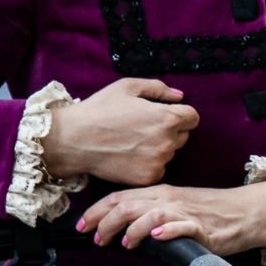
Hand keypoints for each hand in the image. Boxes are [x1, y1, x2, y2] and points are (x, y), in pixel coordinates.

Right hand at [46, 78, 196, 187]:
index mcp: (167, 118)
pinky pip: (158, 168)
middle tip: (143, 127)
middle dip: (170, 130)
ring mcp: (158, 162)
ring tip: (132, 141)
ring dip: (159, 147)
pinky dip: (149, 163)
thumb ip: (158, 89)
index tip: (165, 114)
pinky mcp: (148, 178)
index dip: (180, 114)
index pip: (193, 117)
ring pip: (170, 153)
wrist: (73, 140)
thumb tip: (180, 96)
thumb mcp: (127, 87)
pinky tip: (129, 156)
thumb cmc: (99, 110)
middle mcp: (168, 142)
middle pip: (183, 135)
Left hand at [75, 182, 265, 254]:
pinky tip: (158, 238)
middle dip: (105, 222)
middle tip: (96, 238)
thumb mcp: (176, 206)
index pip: (120, 197)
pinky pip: (182, 226)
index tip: (83, 225)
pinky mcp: (202, 228)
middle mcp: (169, 199)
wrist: (245, 212)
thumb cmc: (212, 212)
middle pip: (128, 205)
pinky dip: (167, 231)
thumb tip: (122, 228)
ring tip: (126, 243)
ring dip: (132, 228)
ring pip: (149, 213)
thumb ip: (150, 212)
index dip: (97, 211)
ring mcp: (185, 212)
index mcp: (160, 193)